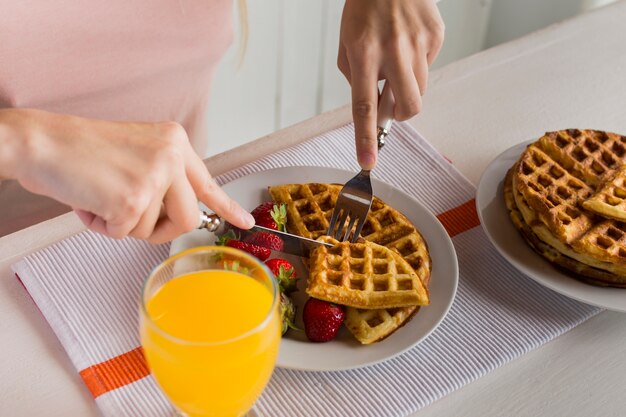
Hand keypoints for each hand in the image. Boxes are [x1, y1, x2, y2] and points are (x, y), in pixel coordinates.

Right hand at [3, 109, 253, 242]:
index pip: (208, 182)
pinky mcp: (132, 197)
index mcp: (175, 142)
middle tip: (130, 215)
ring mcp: (155, 176)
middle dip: (160, 230)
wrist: (40, 141)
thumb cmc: (80, 150)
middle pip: (187, 219)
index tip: (244, 222)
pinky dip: (102, 226)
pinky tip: (88, 201)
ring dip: (122, 224)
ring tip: (99, 195)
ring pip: (151, 230)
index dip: (227, 207)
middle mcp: (172, 155)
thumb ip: (163, 178)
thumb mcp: (136, 153)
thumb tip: (179, 213)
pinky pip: (124, 234)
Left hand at [338, 0, 444, 168]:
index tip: (368, 161)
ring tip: (396, 57)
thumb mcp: (346, 42)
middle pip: (408, 106)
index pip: (364, 105)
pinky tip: (408, 41)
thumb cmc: (364, 7)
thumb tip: (377, 105)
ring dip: (407, 85)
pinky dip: (417, 62)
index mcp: (363, 53)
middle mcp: (393, 50)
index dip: (366, 137)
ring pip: (420, 87)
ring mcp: (419, 43)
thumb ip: (357, 77)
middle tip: (393, 106)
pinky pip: (429, 65)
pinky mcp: (436, 36)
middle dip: (401, 115)